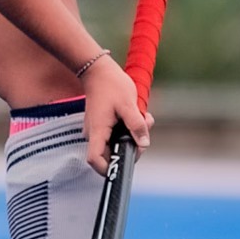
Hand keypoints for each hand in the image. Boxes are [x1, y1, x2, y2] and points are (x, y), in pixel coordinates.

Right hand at [79, 54, 150, 173]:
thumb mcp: (128, 104)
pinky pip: (116, 135)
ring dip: (132, 137)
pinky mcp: (102, 125)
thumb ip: (137, 125)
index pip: (95, 159)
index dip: (107, 168)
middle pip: (110, 154)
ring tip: (144, 119)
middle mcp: (94, 134)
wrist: (98, 70)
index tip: (124, 162)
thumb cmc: (111, 85)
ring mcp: (98, 130)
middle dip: (131, 148)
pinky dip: (129, 130)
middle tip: (144, 133)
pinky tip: (138, 117)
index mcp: (98, 130)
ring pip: (116, 144)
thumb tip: (144, 144)